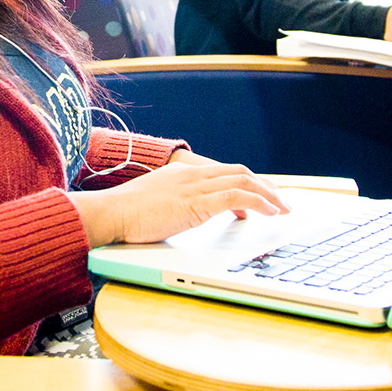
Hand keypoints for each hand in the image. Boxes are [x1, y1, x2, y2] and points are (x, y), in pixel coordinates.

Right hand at [67, 160, 286, 246]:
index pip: (224, 172)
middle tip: (282, 203)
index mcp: (181, 174)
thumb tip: (182, 219)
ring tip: (284, 210)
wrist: (107, 213)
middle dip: (265, 187)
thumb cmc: (122, 216)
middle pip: (240, 172)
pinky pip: (236, 196)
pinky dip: (258, 202)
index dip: (247, 183)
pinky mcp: (195, 202)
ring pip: (243, 180)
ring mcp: (194, 186)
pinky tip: (269, 213)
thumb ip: (173, 207)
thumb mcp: (154, 206)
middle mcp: (191, 175)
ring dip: (269, 195)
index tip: (261, 198)